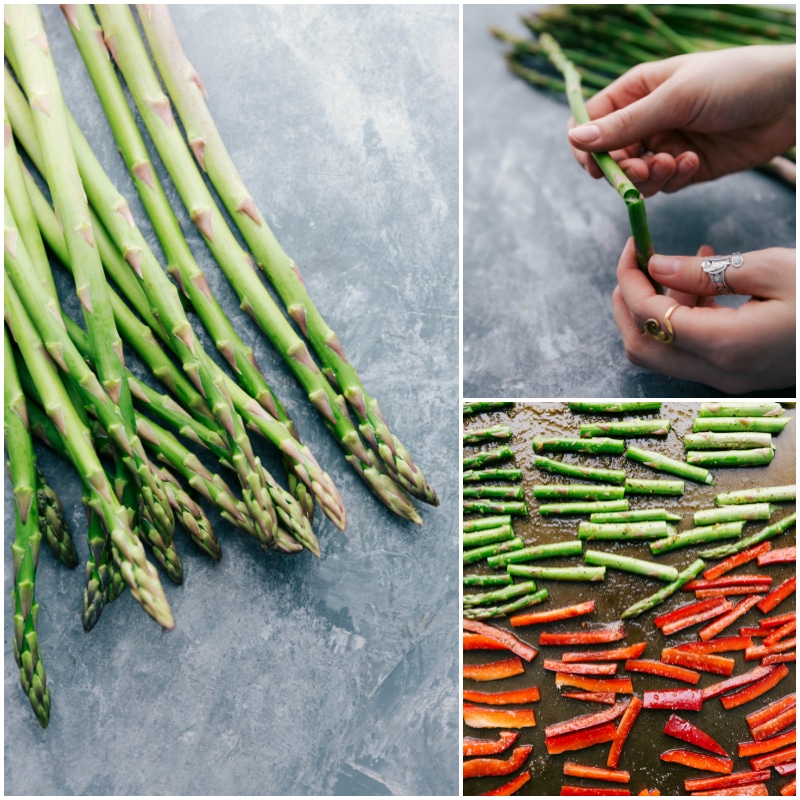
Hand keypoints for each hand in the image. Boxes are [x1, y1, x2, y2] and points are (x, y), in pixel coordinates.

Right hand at [568, 46, 795, 195]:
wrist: (792, 100)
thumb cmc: (737, 81)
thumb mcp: (675, 98)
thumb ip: (624, 124)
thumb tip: (575, 138)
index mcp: (638, 91)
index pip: (592, 122)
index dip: (587, 146)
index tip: (596, 165)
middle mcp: (647, 119)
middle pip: (610, 155)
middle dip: (622, 167)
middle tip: (643, 168)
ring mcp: (665, 144)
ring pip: (634, 175)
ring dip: (648, 176)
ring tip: (673, 164)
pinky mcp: (685, 167)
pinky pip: (662, 184)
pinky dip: (672, 179)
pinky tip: (693, 162)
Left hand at [612, 239, 795, 392]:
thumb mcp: (770, 269)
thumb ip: (705, 272)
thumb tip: (655, 266)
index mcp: (725, 345)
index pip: (649, 317)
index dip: (630, 281)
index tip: (633, 248)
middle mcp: (717, 371)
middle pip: (641, 346)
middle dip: (626, 303)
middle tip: (635, 264)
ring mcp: (724, 379)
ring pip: (660, 352)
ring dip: (655, 309)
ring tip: (681, 266)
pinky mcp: (733, 374)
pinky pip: (689, 350)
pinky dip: (682, 318)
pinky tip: (705, 283)